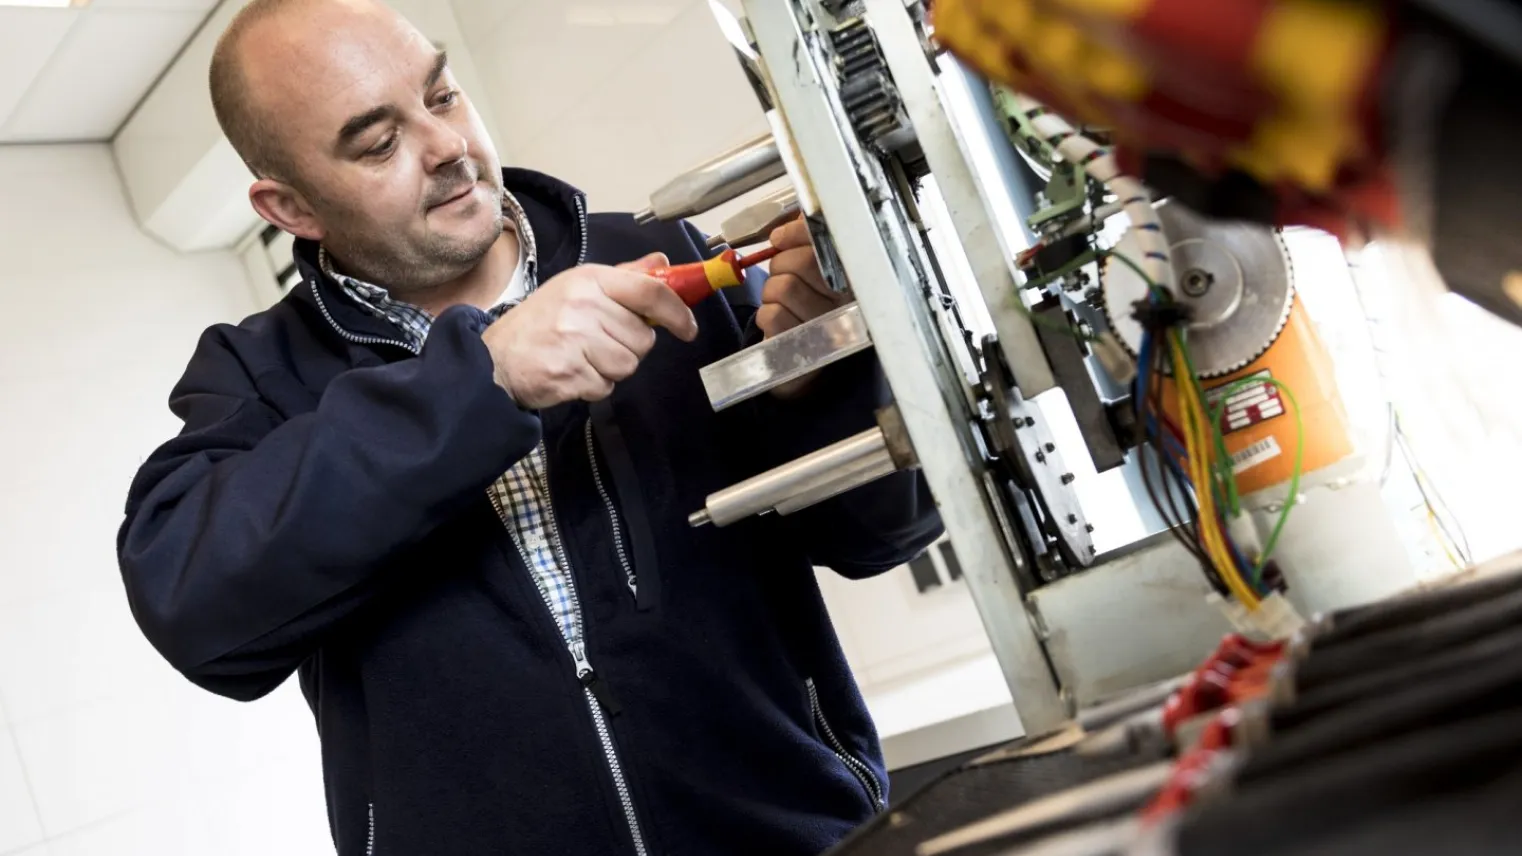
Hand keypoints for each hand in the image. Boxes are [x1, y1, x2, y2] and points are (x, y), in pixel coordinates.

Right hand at [481, 253, 697, 407]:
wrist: (495, 359)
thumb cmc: (540, 323)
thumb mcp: (578, 288)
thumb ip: (625, 278)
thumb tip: (663, 264)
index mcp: (589, 280)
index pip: (650, 291)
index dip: (678, 311)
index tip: (688, 327)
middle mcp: (582, 306)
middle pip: (643, 338)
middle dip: (629, 346)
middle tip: (598, 341)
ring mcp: (574, 340)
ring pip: (628, 365)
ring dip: (611, 368)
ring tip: (582, 356)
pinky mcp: (568, 373)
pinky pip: (606, 387)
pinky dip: (593, 385)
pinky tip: (572, 371)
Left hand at [758, 216, 849, 396]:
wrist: (804, 361)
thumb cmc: (809, 306)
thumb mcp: (814, 271)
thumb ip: (808, 240)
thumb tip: (792, 220)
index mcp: (852, 276)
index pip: (825, 242)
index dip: (795, 233)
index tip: (779, 238)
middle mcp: (846, 301)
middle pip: (799, 262)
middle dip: (780, 264)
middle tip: (784, 275)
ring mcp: (825, 325)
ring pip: (781, 287)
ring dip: (772, 292)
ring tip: (785, 302)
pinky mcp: (802, 345)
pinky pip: (770, 314)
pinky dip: (766, 315)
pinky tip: (781, 321)